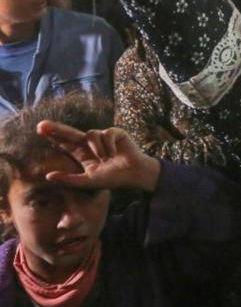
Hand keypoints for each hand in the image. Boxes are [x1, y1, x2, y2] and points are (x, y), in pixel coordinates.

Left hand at [36, 121, 160, 192]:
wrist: (134, 174)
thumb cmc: (112, 179)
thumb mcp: (88, 181)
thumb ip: (69, 180)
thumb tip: (47, 176)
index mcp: (83, 154)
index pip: (65, 143)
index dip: (53, 136)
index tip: (40, 130)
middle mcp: (91, 144)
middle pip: (71, 133)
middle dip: (57, 129)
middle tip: (42, 125)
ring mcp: (103, 137)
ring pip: (91, 134)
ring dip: (97, 148)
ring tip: (106, 158)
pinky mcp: (115, 133)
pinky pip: (106, 134)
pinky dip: (109, 145)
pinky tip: (114, 153)